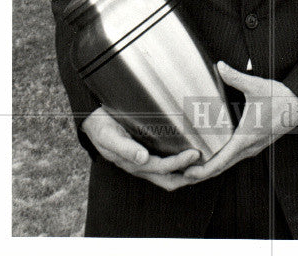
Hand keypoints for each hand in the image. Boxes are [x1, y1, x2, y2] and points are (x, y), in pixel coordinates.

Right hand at [81, 107, 199, 190]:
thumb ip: (125, 148)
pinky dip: (179, 161)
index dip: (179, 163)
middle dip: (188, 175)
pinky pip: (164, 161)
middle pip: (169, 178)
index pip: (162, 169)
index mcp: (134, 163)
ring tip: (202, 161)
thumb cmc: (101, 127)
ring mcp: (143, 159)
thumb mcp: (108, 136)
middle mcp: (141, 164)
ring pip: (168, 173)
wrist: (91, 119)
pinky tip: (189, 149)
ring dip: (185, 171)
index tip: (194, 153)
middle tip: (206, 164)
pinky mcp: (145, 149)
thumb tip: (142, 158)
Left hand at [180, 61, 297, 184]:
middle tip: (182, 173)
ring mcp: (252, 148)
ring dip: (210, 168)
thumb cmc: (280, 99)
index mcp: (245, 138)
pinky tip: (211, 154)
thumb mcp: (257, 86)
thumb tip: (220, 66)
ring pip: (227, 164)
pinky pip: (233, 158)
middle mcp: (248, 148)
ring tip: (192, 167)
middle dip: (201, 173)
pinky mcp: (254, 145)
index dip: (203, 170)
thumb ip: (236, 77)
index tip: (188, 173)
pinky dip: (220, 161)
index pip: (221, 161)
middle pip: (221, 168)